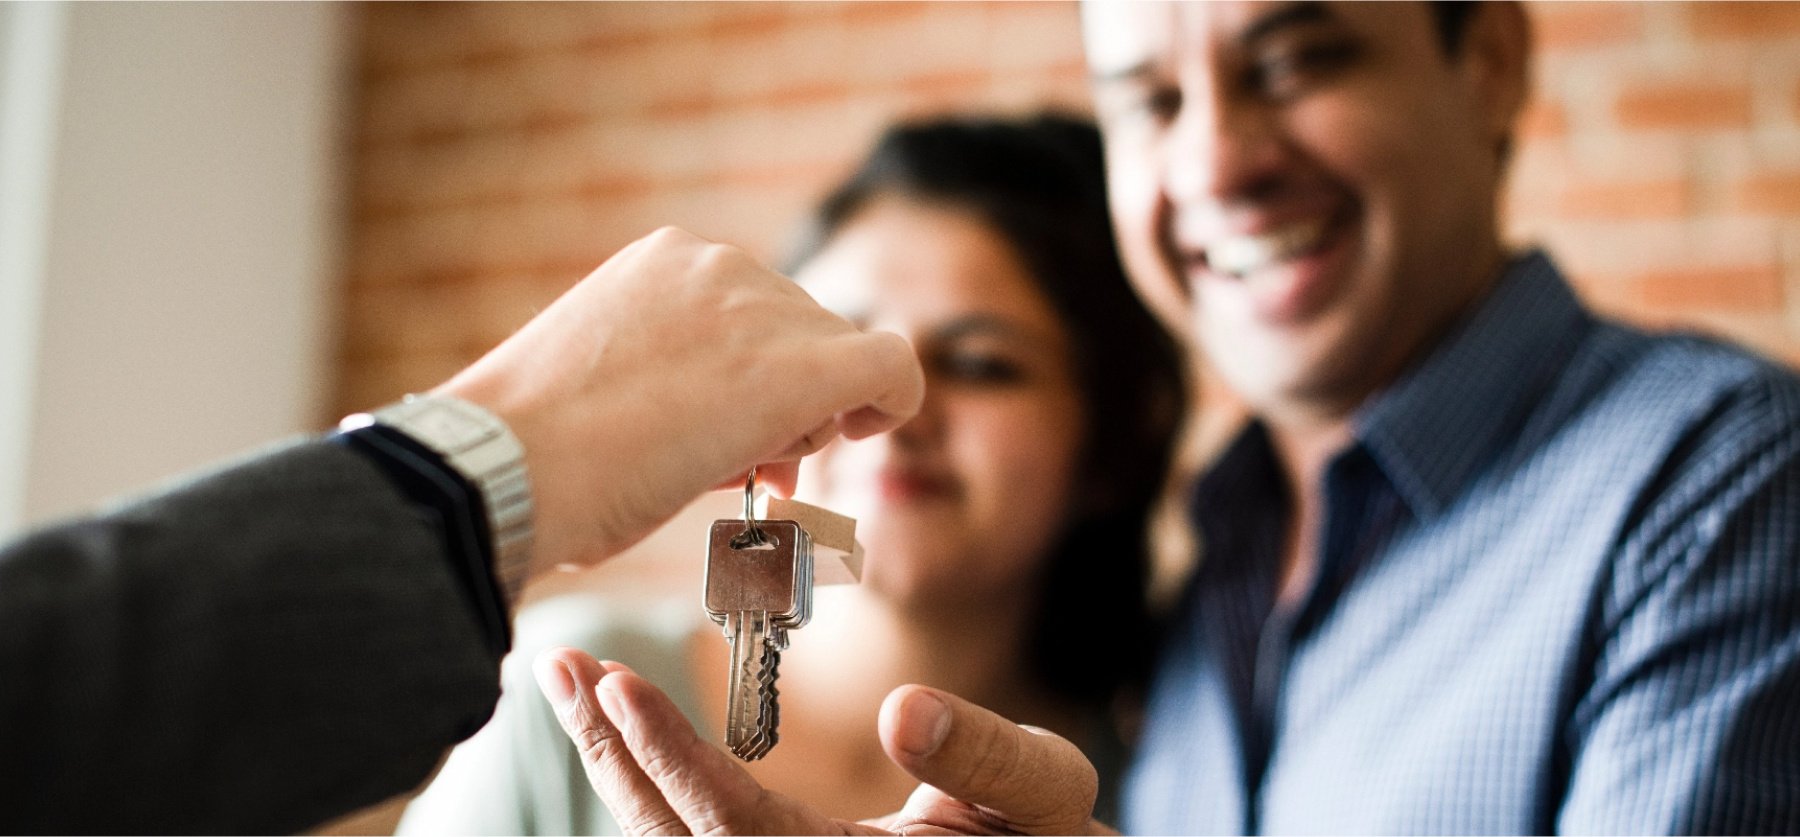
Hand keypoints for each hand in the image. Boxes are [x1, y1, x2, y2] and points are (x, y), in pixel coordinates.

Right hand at [433, 227, 923, 577]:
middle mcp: (721, 267)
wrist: (510, 467)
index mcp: (666, 261)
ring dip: (812, 419)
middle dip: (789, 403)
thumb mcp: (606, 387)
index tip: (731, 435)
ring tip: (743, 471)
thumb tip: (740, 434)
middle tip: (753, 472)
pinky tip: (868, 431)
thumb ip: (677, 385)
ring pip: (837, 357)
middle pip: (803, 332)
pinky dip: (893, 400)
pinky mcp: (804, 364)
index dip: (758, 377)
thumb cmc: (536, 455)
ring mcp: (764, 309)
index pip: (755, 314)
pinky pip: (889, 366)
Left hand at [533, 647, 1112, 835]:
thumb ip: (984, 756)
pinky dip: (650, 774)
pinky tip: (621, 724)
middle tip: (556, 666)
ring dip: (617, 759)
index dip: (669, 758)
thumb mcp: (1045, 794)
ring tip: (571, 681)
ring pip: (671, 836)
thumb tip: (904, 711)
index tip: (614, 686)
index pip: (730, 826)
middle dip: (610, 750)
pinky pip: (695, 830)